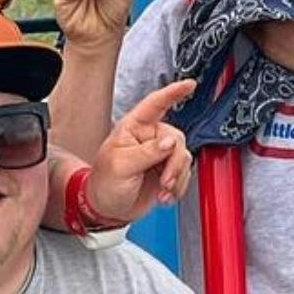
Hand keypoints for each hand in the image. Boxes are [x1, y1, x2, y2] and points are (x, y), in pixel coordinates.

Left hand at [84, 79, 194, 222]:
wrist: (107, 209)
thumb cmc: (104, 184)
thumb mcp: (121, 166)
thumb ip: (147, 152)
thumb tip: (170, 143)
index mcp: (133, 128)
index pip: (155, 104)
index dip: (173, 92)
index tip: (189, 84)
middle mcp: (149, 138)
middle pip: (177, 139)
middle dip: (174, 163)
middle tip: (164, 180)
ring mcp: (159, 155)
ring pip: (184, 158)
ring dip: (177, 178)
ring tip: (163, 190)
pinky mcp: (166, 171)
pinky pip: (184, 174)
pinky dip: (178, 187)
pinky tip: (165, 195)